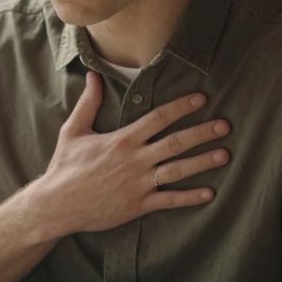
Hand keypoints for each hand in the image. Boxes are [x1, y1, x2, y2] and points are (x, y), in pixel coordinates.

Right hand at [29, 71, 229, 235]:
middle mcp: (135, 160)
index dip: (182, 107)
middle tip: (225, 125)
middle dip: (202, 132)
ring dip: (203, 162)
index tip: (201, 99)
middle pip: (175, 142)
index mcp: (122, 140)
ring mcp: (138, 184)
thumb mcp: (72, 131)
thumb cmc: (64, 167)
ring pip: (178, 170)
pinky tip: (208, 193)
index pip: (158, 118)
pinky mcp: (138, 206)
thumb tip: (92, 76)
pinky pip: (169, 200)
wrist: (56, 205)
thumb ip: (88, 103)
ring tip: (224, 154)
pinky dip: (189, 197)